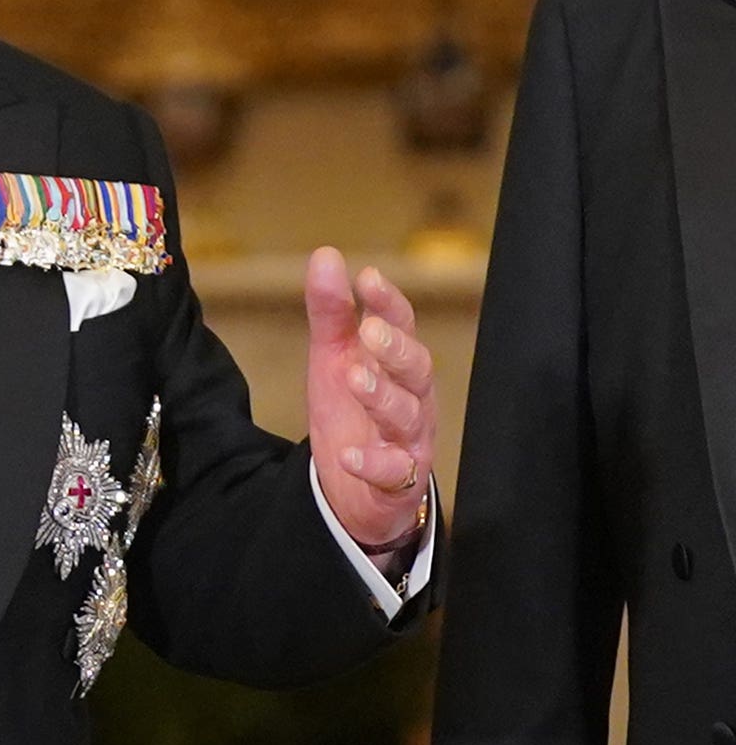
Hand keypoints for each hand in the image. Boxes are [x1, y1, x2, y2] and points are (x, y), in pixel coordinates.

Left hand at [302, 247, 436, 550]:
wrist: (354, 489)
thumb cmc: (353, 412)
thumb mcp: (333, 357)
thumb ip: (331, 312)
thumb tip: (326, 254)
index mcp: (398, 365)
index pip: (402, 326)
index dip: (389, 302)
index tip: (367, 278)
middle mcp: (413, 399)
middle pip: (417, 369)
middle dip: (396, 349)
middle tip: (370, 331)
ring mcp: (409, 440)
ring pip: (408, 416)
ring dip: (383, 396)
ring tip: (356, 378)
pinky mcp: (397, 481)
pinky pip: (392, 472)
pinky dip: (373, 463)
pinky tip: (349, 455)